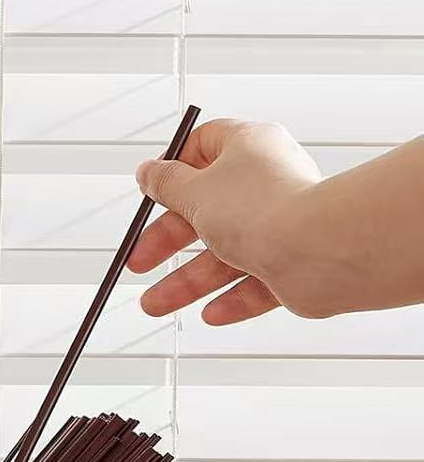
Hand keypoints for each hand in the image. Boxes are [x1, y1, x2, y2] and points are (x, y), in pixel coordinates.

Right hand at [128, 120, 321, 324]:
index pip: (203, 147)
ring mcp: (283, 223)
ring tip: (157, 303)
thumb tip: (149, 172)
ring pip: (226, 253)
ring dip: (187, 281)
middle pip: (205, 211)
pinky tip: (211, 313)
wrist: (320, 252)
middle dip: (167, 242)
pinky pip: (256, 282)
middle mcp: (267, 183)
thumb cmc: (264, 209)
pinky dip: (231, 298)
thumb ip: (165, 184)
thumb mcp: (193, 191)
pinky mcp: (296, 262)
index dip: (173, 171)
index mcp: (249, 148)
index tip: (151, 191)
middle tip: (142, 260)